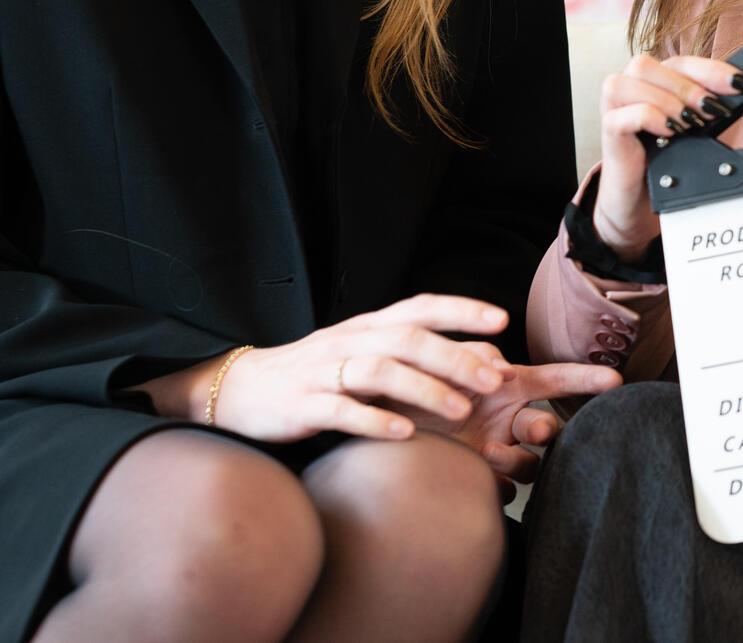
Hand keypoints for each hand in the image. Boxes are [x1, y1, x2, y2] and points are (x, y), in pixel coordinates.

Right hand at [155, 294, 517, 442]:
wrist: (241, 389)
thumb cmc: (318, 373)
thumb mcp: (363, 352)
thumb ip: (410, 353)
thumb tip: (479, 360)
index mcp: (368, 326)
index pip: (420, 307)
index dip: (461, 310)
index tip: (501, 319)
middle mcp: (349, 341)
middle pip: (409, 340)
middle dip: (457, 357)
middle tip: (496, 380)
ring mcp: (324, 372)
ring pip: (381, 372)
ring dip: (425, 389)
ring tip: (461, 411)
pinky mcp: (302, 406)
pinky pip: (342, 411)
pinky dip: (376, 422)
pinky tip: (406, 435)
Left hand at [403, 346, 621, 486]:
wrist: (373, 431)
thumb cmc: (408, 390)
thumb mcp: (442, 364)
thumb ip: (475, 359)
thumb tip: (507, 366)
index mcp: (505, 387)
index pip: (554, 380)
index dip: (584, 379)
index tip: (614, 381)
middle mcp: (505, 421)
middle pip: (545, 428)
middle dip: (545, 429)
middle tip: (533, 430)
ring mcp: (495, 454)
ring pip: (530, 465)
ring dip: (515, 459)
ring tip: (483, 452)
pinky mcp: (479, 483)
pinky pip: (505, 491)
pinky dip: (494, 485)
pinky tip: (472, 475)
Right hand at [593, 53, 742, 261]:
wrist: (639, 199)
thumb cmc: (666, 160)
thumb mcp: (693, 130)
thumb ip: (707, 108)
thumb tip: (742, 92)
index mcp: (653, 80)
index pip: (680, 61)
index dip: (712, 69)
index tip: (742, 84)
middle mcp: (631, 86)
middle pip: (652, 63)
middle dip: (690, 85)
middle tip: (714, 110)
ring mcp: (614, 105)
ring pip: (635, 77)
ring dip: (669, 97)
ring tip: (690, 123)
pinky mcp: (609, 129)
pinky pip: (624, 112)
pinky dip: (650, 116)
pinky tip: (669, 131)